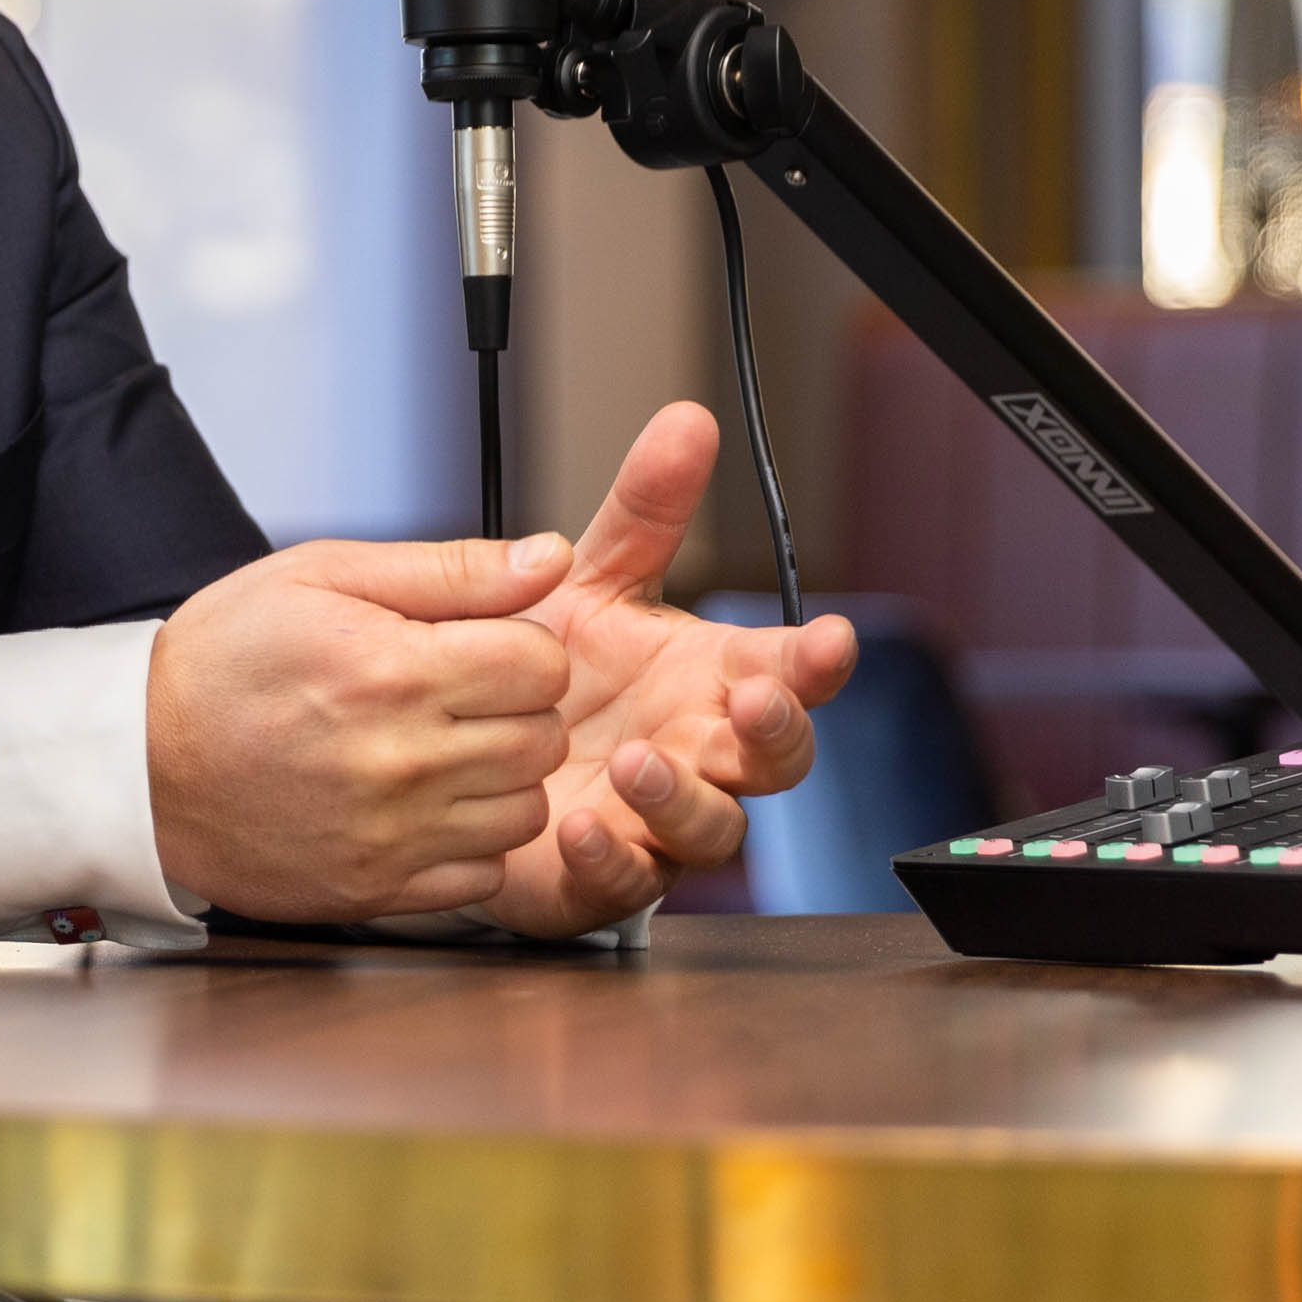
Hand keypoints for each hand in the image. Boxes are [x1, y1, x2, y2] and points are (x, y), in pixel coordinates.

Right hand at [145, 532, 575, 922]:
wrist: (138, 765)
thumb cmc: (221, 661)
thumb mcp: (321, 575)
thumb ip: (449, 570)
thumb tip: (547, 557)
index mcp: (392, 671)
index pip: (543, 663)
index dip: (523, 645)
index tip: (483, 647)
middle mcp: (401, 761)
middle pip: (544, 738)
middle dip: (519, 708)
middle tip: (463, 696)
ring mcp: (392, 835)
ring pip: (526, 810)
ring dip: (503, 778)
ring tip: (445, 750)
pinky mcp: (377, 890)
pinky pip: (483, 874)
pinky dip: (471, 842)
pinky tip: (425, 806)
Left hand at [471, 402, 856, 939]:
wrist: (471, 751)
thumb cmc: (556, 673)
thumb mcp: (596, 580)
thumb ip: (645, 510)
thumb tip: (687, 419)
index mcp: (711, 680)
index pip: (788, 670)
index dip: (816, 662)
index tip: (830, 641)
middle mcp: (698, 752)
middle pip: (777, 758)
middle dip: (776, 732)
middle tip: (753, 705)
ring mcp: (658, 822)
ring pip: (713, 828)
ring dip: (682, 798)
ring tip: (635, 763)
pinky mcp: (599, 876)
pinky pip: (623, 881)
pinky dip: (609, 858)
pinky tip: (579, 825)